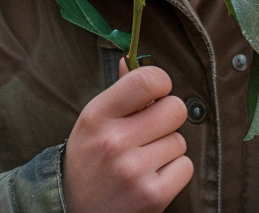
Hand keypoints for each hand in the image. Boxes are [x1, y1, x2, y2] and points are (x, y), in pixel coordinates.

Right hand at [62, 62, 192, 212]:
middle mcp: (114, 142)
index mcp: (97, 116)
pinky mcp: (153, 195)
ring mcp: (134, 171)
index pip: (145, 80)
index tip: (157, 92)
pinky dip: (174, 171)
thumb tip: (130, 60)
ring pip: (180, 140)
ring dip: (168, 148)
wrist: (73, 209)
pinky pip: (185, 166)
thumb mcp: (92, 123)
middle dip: (168, 117)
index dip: (161, 82)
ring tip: (144, 159)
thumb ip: (117, 92)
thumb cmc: (88, 160)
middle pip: (175, 109)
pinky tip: (151, 176)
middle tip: (153, 129)